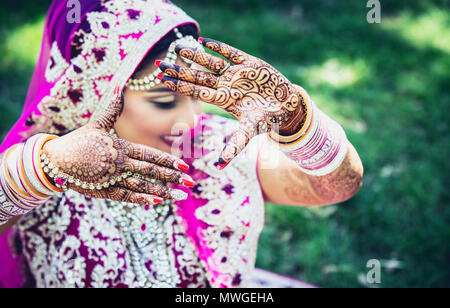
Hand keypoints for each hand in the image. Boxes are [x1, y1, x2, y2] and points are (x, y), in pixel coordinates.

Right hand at [42, 87, 193, 204]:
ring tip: (181, 196)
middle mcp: (120, 163)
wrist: (54, 160)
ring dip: (163, 190)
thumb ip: (111, 110)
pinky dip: (142, 199)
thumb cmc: (77, 141)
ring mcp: (112, 178)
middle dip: (173, 177)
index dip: (168, 160)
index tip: (184, 164)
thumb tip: (119, 88)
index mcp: (120, 147)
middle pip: (151, 170)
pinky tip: (157, 201)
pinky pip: (126, 196)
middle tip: (191, 181)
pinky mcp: (104, 190)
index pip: (149, 154)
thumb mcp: (96, 124)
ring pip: (142, 185)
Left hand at [157, 38, 306, 165]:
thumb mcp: (250, 132)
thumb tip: (220, 167)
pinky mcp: (250, 63)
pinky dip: (220, 47)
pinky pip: (232, 53)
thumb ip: (235, 146)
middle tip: (160, 64)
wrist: (286, 106)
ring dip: (196, 55)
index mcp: (223, 99)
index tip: (161, 79)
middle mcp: (226, 85)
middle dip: (180, 70)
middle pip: (199, 76)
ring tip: (178, 47)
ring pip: (212, 62)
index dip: (180, 85)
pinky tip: (205, 40)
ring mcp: (237, 73)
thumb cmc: (266, 120)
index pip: (197, 91)